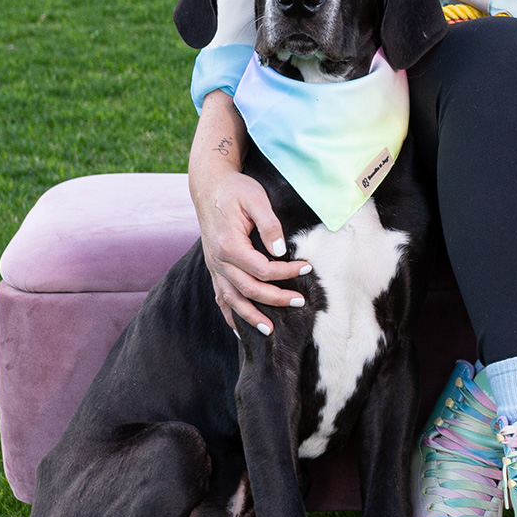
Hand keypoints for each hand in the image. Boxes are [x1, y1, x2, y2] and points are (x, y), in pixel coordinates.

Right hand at [192, 167, 312, 334]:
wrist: (209, 186)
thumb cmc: (235, 190)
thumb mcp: (256, 199)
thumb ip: (269, 225)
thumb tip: (280, 251)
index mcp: (229, 245)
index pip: (262, 269)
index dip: (286, 272)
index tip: (306, 267)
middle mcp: (218, 261)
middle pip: (248, 290)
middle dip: (276, 299)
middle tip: (300, 301)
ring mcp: (213, 267)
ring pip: (231, 300)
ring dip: (251, 317)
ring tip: (271, 330)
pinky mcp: (213, 268)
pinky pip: (220, 297)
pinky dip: (230, 314)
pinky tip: (239, 328)